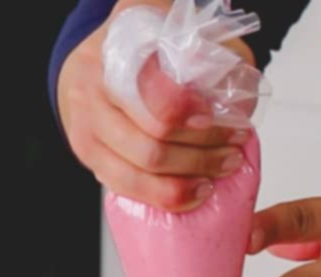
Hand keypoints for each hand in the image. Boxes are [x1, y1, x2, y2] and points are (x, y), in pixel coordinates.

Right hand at [57, 0, 254, 210]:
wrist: (96, 63)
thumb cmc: (148, 53)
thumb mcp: (185, 38)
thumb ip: (215, 57)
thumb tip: (235, 98)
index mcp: (121, 45)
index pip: (154, 88)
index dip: (188, 110)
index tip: (217, 117)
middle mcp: (94, 81)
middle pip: (154, 136)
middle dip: (204, 150)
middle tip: (235, 149)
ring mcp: (85, 120)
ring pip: (142, 165)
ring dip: (190, 177)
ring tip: (222, 170)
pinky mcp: (86, 152)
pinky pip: (126, 185)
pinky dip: (167, 195)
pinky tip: (195, 192)